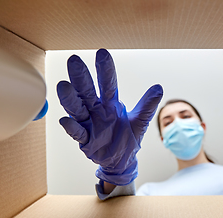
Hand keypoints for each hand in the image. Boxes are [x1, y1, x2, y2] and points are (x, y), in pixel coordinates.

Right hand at [57, 49, 162, 185]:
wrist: (121, 161)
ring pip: (77, 109)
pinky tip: (66, 120)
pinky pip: (77, 132)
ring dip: (71, 99)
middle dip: (81, 78)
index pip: (108, 84)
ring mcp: (89, 124)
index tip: (102, 53)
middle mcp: (97, 110)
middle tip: (74, 60)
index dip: (105, 70)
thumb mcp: (140, 121)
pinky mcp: (85, 140)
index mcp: (111, 104)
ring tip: (64, 86)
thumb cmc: (128, 137)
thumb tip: (159, 87)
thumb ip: (146, 106)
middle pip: (87, 92)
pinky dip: (72, 127)